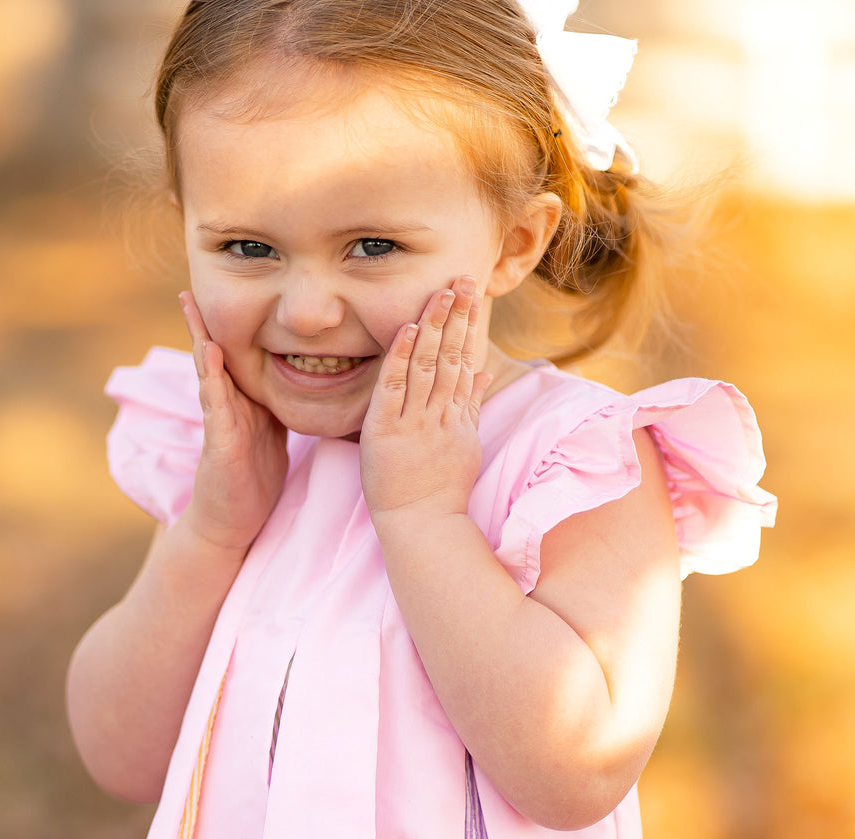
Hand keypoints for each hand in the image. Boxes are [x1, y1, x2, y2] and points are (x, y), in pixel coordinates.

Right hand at [179, 291, 288, 554]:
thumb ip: (276, 404)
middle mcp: (225, 406)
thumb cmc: (252, 480)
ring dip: (199, 339)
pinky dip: (211, 380)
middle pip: (212, 354)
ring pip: (207, 373)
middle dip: (202, 320)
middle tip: (190, 284)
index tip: (231, 287)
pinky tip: (208, 356)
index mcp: (241, 402)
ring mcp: (219, 423)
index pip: (234, 354)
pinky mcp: (219, 444)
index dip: (230, 323)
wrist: (233, 521)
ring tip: (191, 307)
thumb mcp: (270, 432)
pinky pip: (215, 407)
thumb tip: (301, 380)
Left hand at [359, 276, 492, 523]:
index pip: (463, 362)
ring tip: (440, 293)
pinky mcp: (387, 433)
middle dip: (456, 316)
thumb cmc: (441, 491)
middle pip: (449, 357)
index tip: (470, 295)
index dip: (467, 326)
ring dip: (432, 327)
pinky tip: (405, 329)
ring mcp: (414, 423)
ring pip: (426, 367)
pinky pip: (393, 389)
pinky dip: (399, 358)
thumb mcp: (465, 445)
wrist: (422, 525)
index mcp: (458, 417)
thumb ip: (472, 405)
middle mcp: (439, 415)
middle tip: (462, 280)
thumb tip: (484, 371)